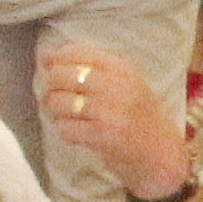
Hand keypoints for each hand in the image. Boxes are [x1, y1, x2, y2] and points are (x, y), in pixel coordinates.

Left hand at [34, 43, 188, 198]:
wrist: (160, 150)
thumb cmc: (136, 113)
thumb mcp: (122, 80)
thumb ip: (86, 64)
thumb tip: (42, 54)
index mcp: (120, 66)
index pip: (72, 51)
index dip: (53, 61)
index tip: (52, 71)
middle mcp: (114, 84)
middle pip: (58, 75)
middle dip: (50, 87)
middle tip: (58, 97)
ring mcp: (107, 110)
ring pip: (56, 102)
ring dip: (54, 110)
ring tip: (66, 115)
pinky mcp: (101, 135)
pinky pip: (64, 128)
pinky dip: (65, 130)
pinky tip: (77, 131)